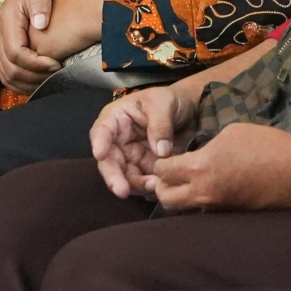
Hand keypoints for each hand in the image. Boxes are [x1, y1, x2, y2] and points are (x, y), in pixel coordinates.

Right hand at [0, 0, 81, 93]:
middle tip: (57, 74)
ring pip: (7, 74)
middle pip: (9, 68)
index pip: (16, 52)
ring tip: (51, 78)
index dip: (36, 64)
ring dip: (29, 82)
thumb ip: (42, 0)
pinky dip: (24, 82)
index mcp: (7, 18)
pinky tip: (42, 78)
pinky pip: (8, 73)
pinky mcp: (4, 46)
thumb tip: (39, 23)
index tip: (56, 64)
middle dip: (34, 76)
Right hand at [89, 82, 198, 197]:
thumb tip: (160, 152)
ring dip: (136, 186)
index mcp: (117, 119)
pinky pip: (143, 184)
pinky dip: (149, 190)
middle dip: (114, 177)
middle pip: (109, 161)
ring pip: (125, 177)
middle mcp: (119, 141)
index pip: (102, 130)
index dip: (99, 143)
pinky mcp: (146, 170)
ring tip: (155, 186)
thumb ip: (160, 124)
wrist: (192, 113)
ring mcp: (132, 158)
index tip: (99, 154)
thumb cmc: (171, 100)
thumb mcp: (164, 103)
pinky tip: (160, 189)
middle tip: (122, 190)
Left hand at [147, 120, 290, 211]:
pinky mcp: (231, 213)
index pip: (162, 171)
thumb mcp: (229, 134)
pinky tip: (209, 188)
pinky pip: (206, 211)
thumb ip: (204, 148)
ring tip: (185, 183)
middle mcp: (204, 192)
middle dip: (161, 186)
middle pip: (166, 198)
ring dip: (180, 197)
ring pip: (185, 209)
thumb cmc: (266, 145)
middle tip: (167, 176)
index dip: (159, 163)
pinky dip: (201, 201)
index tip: (164, 157)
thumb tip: (197, 157)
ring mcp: (218, 206)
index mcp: (200, 168)